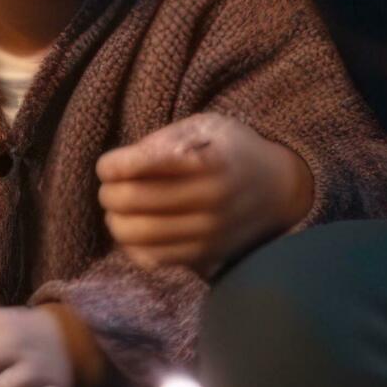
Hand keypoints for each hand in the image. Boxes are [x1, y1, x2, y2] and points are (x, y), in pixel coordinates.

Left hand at [97, 112, 313, 275]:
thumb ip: (165, 140)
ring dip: (115, 221)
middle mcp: (211, 200)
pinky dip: (133, 246)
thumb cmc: (234, 151)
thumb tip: (121, 164)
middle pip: (134, 201)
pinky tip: (136, 229)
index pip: (145, 166)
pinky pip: (153, 259)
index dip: (114, 166)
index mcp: (209, 162)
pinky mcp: (205, 256)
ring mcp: (209, 233)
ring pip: (138, 235)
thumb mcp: (207, 128)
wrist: (279, 189)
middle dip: (109, 193)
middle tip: (109, 187)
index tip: (106, 165)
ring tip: (118, 209)